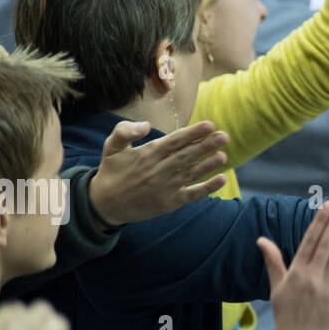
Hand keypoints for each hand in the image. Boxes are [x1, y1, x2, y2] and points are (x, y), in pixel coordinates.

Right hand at [88, 120, 229, 227]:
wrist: (104, 204)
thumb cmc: (112, 170)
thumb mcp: (111, 147)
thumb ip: (124, 131)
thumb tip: (146, 125)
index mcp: (147, 154)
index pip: (174, 141)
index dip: (193, 133)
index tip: (210, 124)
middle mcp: (158, 171)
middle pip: (186, 156)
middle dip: (206, 145)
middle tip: (225, 136)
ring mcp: (164, 188)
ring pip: (191, 174)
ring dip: (209, 165)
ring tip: (224, 155)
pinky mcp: (169, 203)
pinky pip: (191, 195)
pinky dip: (207, 188)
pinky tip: (222, 179)